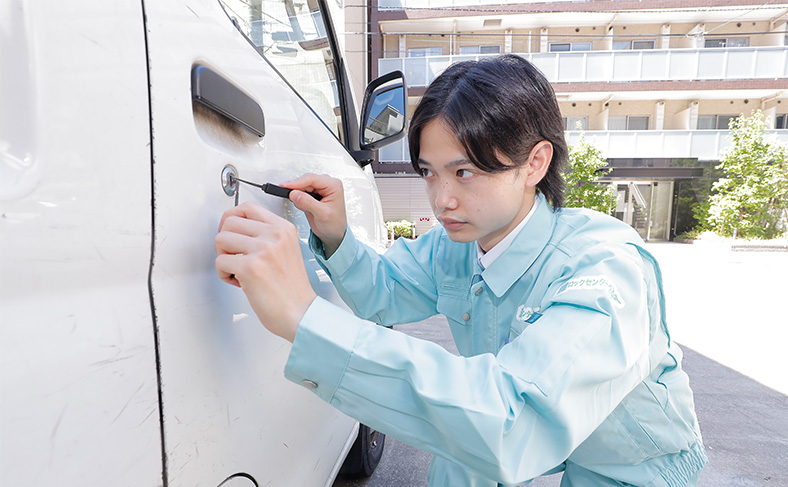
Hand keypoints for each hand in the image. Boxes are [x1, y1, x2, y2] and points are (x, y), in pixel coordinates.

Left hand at [215, 202, 316, 341]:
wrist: (300, 313)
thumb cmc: (291, 289)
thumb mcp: (287, 250)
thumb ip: (267, 236)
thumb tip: (237, 230)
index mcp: (284, 228)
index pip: (248, 207)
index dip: (232, 218)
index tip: (231, 232)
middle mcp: (274, 235)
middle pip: (229, 222)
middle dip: (225, 241)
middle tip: (233, 256)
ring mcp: (263, 250)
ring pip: (221, 239)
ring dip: (223, 257)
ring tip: (237, 270)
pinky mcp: (250, 268)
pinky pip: (220, 262)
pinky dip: (224, 275)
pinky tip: (239, 282)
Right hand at [282, 173, 346, 257]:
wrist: (334, 234)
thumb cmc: (335, 224)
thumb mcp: (322, 214)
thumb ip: (308, 203)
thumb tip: (294, 193)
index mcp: (333, 185)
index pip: (312, 179)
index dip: (297, 182)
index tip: (284, 186)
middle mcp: (327, 184)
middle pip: (305, 181)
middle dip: (296, 190)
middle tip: (290, 198)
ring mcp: (319, 189)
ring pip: (301, 186)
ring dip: (297, 195)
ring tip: (305, 208)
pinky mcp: (313, 194)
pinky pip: (300, 192)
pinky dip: (298, 199)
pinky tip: (304, 207)